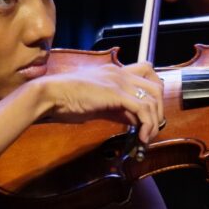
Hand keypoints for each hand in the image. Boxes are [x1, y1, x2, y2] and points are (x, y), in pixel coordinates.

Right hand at [36, 61, 163, 143]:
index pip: (146, 75)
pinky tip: (141, 136)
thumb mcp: (97, 104)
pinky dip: (147, 124)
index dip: (152, 95)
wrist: (50, 95)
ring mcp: (118, 81)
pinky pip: (142, 109)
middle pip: (156, 84)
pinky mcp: (115, 93)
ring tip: (147, 136)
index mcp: (114, 71)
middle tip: (152, 127)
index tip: (148, 114)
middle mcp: (119, 72)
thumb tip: (134, 120)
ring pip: (153, 97)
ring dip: (154, 120)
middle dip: (159, 108)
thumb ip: (117, 109)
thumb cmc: (66, 100)